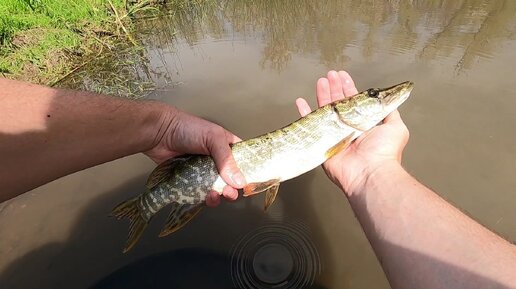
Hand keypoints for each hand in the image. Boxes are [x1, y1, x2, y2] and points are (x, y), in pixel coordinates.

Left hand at [145, 106, 245, 206]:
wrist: (159, 133)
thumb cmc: (187, 128)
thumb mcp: (213, 139)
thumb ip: (226, 160)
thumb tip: (240, 182)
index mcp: (227, 146)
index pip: (244, 162)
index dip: (248, 174)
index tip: (248, 186)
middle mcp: (217, 160)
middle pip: (231, 179)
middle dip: (232, 189)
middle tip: (229, 194)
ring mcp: (204, 171)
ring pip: (216, 188)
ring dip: (218, 196)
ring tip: (213, 196)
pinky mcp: (191, 180)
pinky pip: (200, 192)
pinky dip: (203, 198)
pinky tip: (204, 198)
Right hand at [296, 71, 408, 195]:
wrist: (370, 173)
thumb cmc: (384, 152)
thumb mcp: (396, 126)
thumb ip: (390, 112)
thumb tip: (390, 100)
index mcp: (363, 124)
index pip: (353, 101)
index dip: (348, 87)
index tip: (342, 75)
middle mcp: (348, 128)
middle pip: (338, 103)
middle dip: (334, 88)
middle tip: (330, 74)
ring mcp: (334, 136)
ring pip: (325, 111)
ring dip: (322, 95)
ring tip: (320, 81)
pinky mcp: (322, 144)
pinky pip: (311, 126)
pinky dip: (305, 114)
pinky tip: (301, 102)